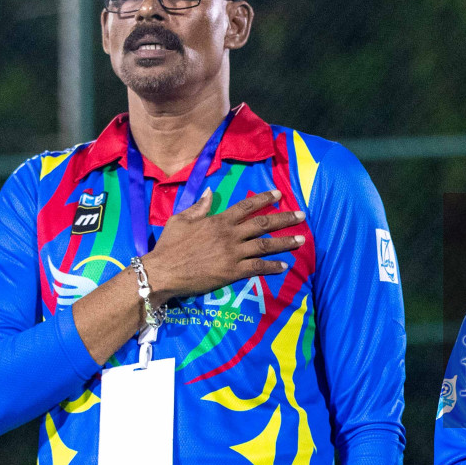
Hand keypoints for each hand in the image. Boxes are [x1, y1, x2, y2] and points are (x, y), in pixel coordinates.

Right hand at [142, 188, 304, 303]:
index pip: (247, 206)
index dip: (264, 198)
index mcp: (218, 220)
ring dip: (285, 242)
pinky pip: (257, 268)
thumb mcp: (180, 219)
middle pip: (263, 224)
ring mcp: (232, 254)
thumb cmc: (169, 246)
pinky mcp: (232, 272)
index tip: (279, 193)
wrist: (163, 271)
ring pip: (265, 245)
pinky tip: (285, 266)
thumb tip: (211, 192)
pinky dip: (272, 267)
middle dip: (284, 218)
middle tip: (302, 216)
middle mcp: (229, 235)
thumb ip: (199, 206)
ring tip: (301, 239)